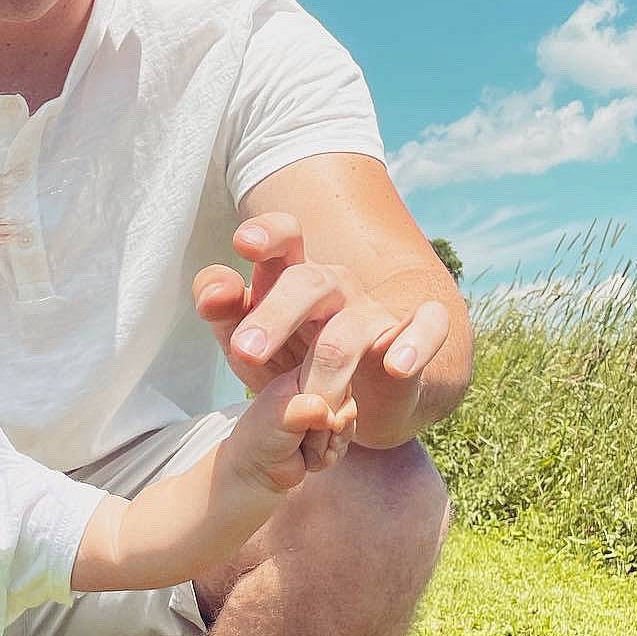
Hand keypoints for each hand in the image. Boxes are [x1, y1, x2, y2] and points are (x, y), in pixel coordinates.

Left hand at [193, 212, 451, 459]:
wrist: (359, 397)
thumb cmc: (293, 359)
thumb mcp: (248, 341)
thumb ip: (223, 311)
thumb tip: (210, 292)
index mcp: (292, 275)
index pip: (284, 237)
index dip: (267, 234)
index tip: (243, 243)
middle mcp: (335, 286)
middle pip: (308, 283)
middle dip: (276, 315)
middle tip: (246, 351)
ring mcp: (374, 311)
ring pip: (349, 329)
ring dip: (325, 368)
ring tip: (310, 402)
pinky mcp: (414, 338)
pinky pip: (426, 329)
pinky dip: (414, 345)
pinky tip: (396, 366)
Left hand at [228, 368, 356, 493]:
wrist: (257, 473)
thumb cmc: (260, 440)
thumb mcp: (282, 415)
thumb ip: (312, 408)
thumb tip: (336, 418)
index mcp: (300, 377)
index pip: (334, 373)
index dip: (332, 397)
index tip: (313, 413)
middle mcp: (313, 392)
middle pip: (346, 400)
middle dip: (331, 426)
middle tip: (305, 434)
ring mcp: (322, 414)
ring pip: (348, 424)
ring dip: (328, 443)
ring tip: (304, 448)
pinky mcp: (327, 434)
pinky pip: (345, 442)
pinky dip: (330, 455)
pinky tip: (310, 459)